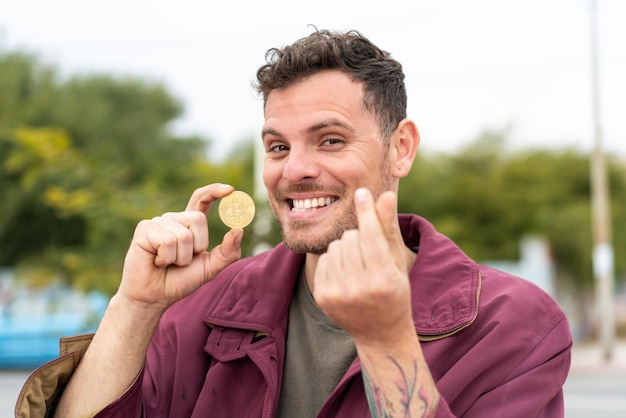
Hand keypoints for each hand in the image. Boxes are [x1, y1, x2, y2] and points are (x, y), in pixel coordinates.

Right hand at [118, 184, 243, 312]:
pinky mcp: (145, 229)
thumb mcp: (210, 268)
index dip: (214, 191)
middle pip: (197, 219)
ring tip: (167, 263)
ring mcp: (158, 222)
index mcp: (189, 225)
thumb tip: (239, 230)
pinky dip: (166, 258)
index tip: (230, 190)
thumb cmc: (179, 281)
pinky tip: (156, 261)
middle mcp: (174, 219)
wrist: (154, 297)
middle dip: (196, 246)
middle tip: (181, 261)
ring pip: (183, 235)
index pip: (202, 200)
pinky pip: (167, 241)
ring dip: (180, 257)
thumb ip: (227, 252)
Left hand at [313, 187, 415, 346]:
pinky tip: (346, 274)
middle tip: (369, 254)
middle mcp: (360, 288)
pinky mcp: (323, 297)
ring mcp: (339, 294)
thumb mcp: (397, 262)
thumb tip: (385, 195)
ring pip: (336, 246)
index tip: (362, 192)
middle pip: (350, 237)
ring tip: (358, 265)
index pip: (370, 235)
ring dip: (346, 248)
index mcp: (383, 279)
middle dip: (359, 238)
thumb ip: (388, 228)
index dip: (366, 211)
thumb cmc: (394, 290)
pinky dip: (335, 260)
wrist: (380, 332)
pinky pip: (324, 260)